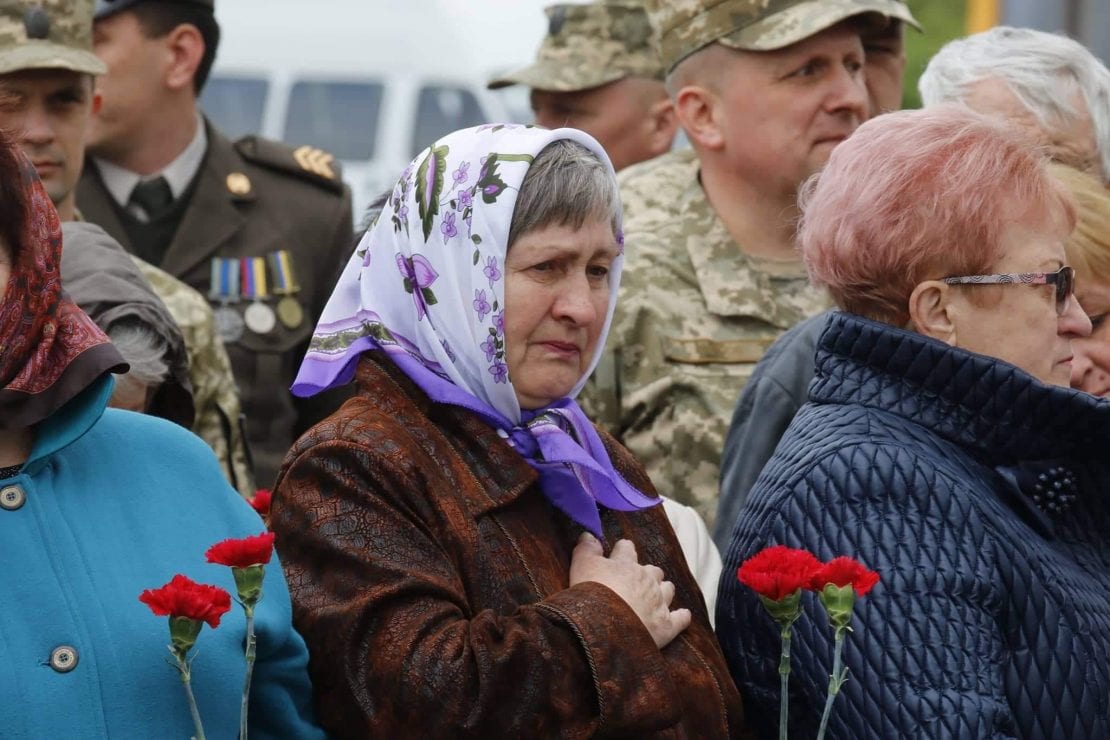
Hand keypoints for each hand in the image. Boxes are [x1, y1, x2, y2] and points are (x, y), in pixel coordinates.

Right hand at [569, 533, 691, 648]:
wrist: (605, 628)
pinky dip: (682, 616)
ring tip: (656, 596)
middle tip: (635, 581)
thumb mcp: (582, 566)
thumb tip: (588, 534)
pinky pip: (681, 618)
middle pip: (653, 570)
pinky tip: (682, 615)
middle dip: (647, 574)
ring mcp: (659, 602)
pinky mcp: (666, 625)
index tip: (620, 552)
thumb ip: (586, 549)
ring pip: (668, 589)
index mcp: (626, 564)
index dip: (623, 550)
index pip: (627, 549)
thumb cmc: (592, 594)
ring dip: (663, 590)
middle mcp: (647, 580)